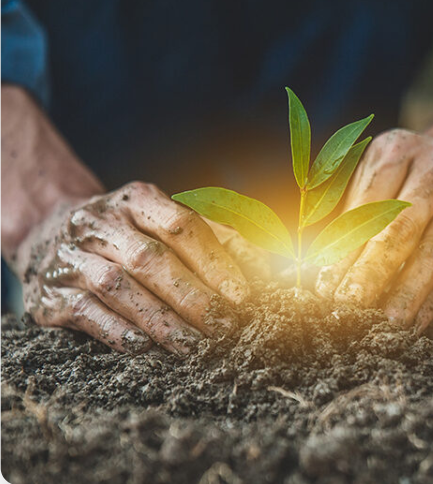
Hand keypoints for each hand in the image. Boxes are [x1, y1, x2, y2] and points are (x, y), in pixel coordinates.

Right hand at [15, 182, 249, 354]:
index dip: (214, 262)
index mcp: (137, 200)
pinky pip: (85, 312)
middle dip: (193, 297)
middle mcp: (101, 222)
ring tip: (195, 346)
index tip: (242, 295)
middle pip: (151, 259)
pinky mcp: (49, 292)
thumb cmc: (128, 233)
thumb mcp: (165, 222)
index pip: (181, 225)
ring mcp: (71, 256)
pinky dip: (117, 331)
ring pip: (119, 287)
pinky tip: (144, 347)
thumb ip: (217, 239)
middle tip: (225, 327)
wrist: (49, 232)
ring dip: (161, 320)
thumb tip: (268, 267)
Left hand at [315, 129, 432, 330]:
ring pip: (432, 253)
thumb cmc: (401, 177)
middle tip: (348, 305)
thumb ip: (346, 212)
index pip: (366, 207)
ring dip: (406, 293)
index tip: (325, 284)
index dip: (345, 248)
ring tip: (383, 323)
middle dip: (371, 272)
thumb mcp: (371, 175)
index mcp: (397, 150)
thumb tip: (314, 261)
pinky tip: (415, 322)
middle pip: (400, 228)